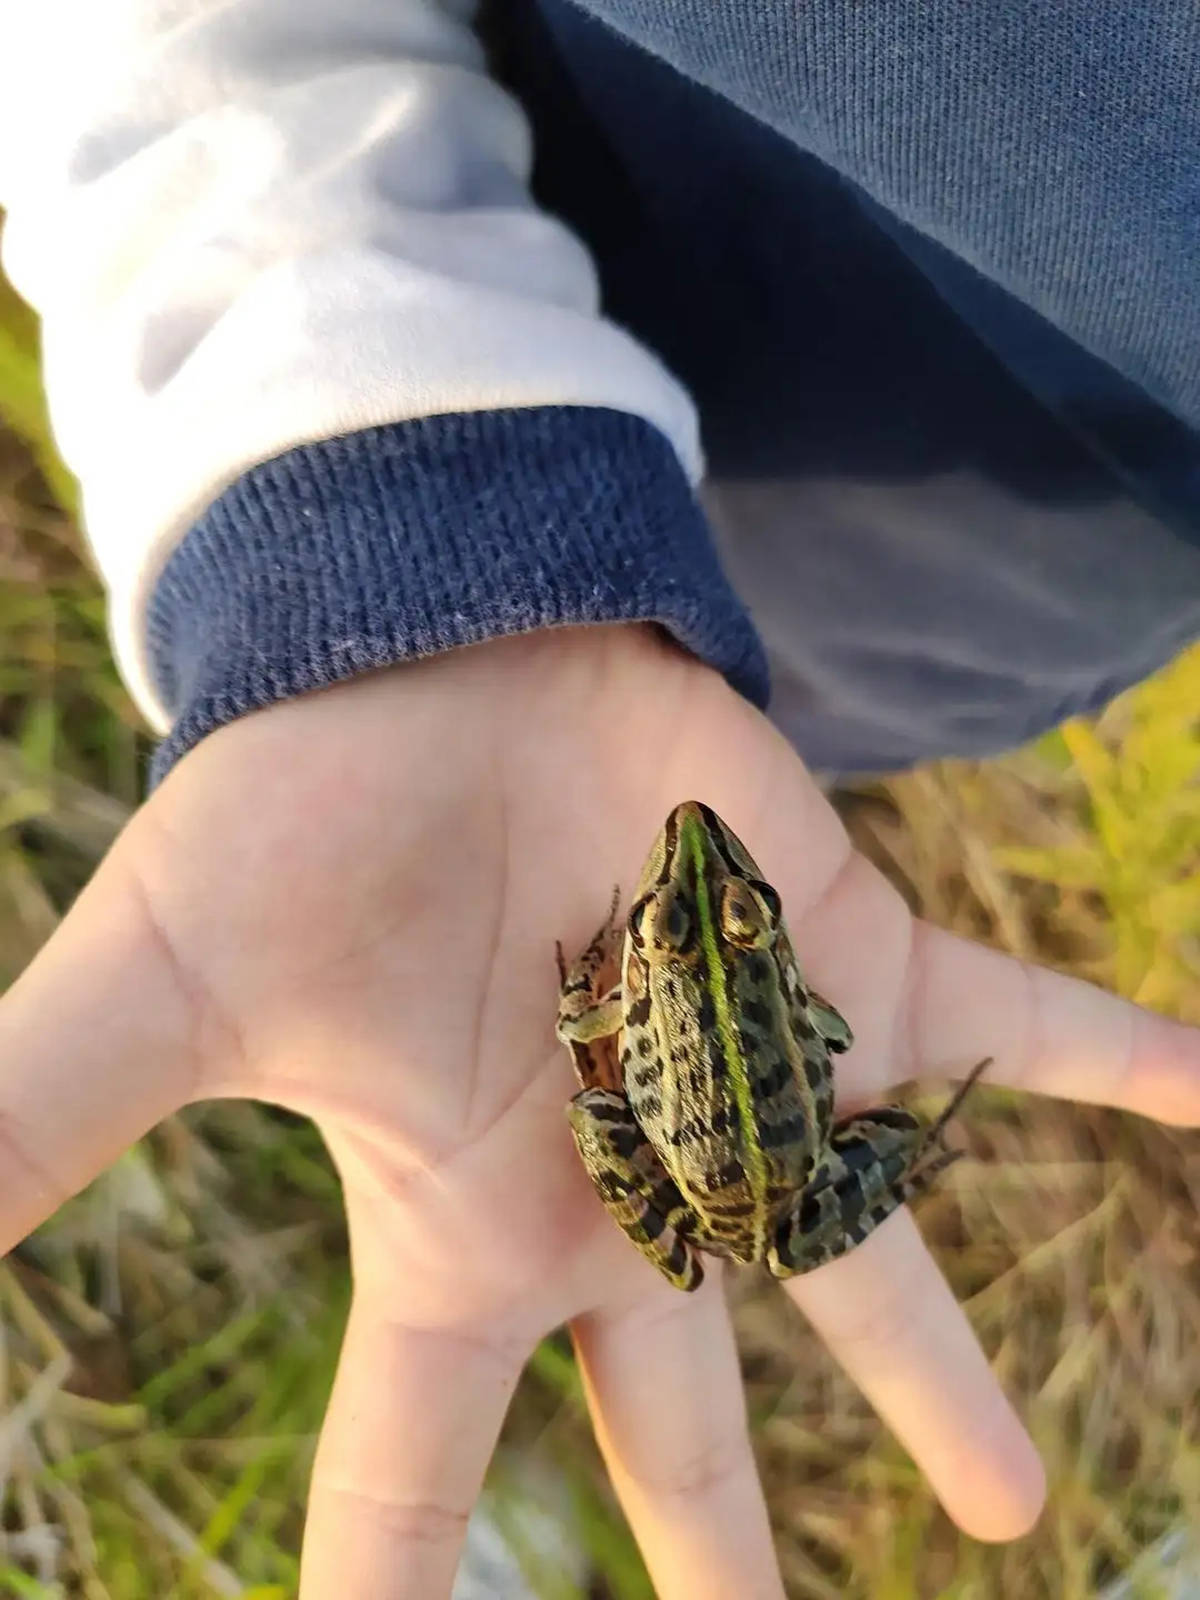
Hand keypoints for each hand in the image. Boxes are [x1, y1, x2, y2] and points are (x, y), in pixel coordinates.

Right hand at [4, 624, 1197, 1598]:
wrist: (416, 644)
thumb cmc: (294, 810)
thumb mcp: (155, 998)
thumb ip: (20, 1135)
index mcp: (462, 1217)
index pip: (414, 1473)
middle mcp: (614, 1173)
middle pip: (674, 1417)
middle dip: (718, 1547)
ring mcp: (738, 1068)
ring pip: (858, 1256)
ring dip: (937, 1383)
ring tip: (1005, 1515)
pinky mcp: (836, 948)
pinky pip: (1005, 1016)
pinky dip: (1104, 1049)